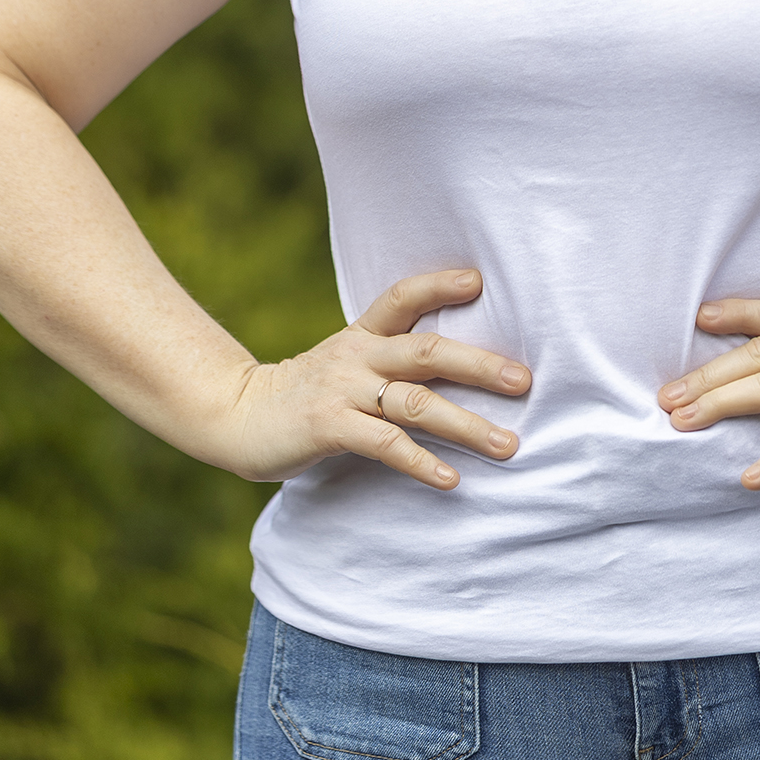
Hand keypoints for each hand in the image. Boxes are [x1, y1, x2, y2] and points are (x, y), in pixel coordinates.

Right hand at [221, 269, 529, 487]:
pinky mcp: (328, 427)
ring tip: (508, 445)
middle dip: (480, 365)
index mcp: (362, 334)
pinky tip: (450, 478)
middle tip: (524, 380)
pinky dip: (420, 462)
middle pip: (427, 351)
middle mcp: (357, 355)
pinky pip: (384, 444)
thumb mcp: (347, 361)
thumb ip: (391, 358)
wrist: (235, 417)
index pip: (402, 297)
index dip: (439, 285)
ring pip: (415, 403)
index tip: (479, 281)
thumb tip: (460, 363)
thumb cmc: (306, 392)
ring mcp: (342, 390)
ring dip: (466, 425)